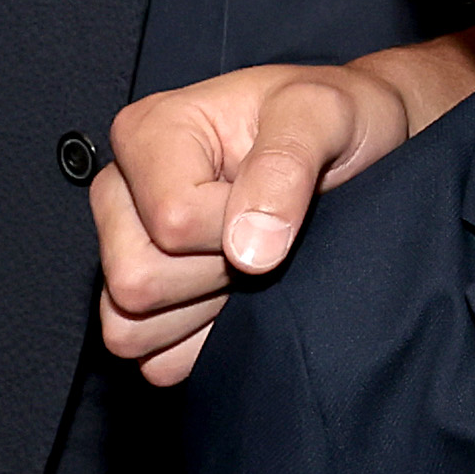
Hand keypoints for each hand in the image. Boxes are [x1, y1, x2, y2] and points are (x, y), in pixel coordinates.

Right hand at [88, 56, 431, 381]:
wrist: (355, 150)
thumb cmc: (332, 121)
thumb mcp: (323, 113)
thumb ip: (286, 164)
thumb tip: (248, 250)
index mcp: (146, 133)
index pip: (172, 222)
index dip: (236, 227)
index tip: (277, 202)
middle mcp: (119, 193)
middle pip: (137, 280)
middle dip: (217, 273)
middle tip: (265, 237)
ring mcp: (123, 253)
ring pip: (131, 328)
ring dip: (206, 311)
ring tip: (252, 262)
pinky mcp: (144, 306)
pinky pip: (152, 360)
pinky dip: (203, 344)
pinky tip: (239, 298)